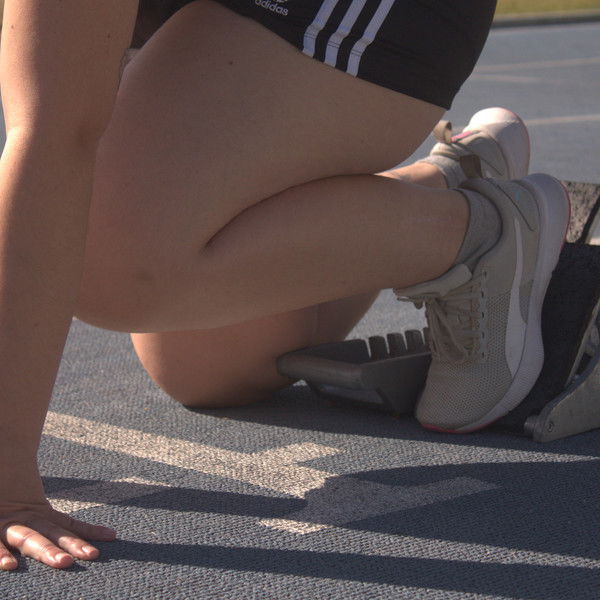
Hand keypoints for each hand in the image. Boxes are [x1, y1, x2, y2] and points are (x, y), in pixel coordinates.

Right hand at [0, 499, 115, 569]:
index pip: (69, 524)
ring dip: (46, 550)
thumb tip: (85, 500)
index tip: (112, 536)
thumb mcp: (29, 502)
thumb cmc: (8, 491)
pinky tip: (9, 565)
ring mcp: (7, 524)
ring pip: (29, 538)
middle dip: (71, 545)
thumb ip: (55, 517)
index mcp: (39, 513)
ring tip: (63, 562)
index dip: (90, 531)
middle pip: (52, 533)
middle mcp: (27, 519)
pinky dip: (0, 554)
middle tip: (92, 555)